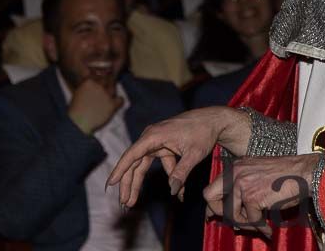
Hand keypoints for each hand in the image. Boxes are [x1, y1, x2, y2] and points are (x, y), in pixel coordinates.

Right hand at [68, 79, 123, 135]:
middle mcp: (98, 85)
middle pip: (107, 79)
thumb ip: (87, 85)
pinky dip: (119, 102)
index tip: (99, 83)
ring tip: (106, 99)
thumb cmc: (76, 110)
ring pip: (114, 88)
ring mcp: (106, 94)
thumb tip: (94, 81)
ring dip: (111, 92)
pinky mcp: (112, 104)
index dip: (99, 78)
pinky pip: (121, 99)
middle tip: (105, 90)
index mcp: (88, 81)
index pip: (98, 74)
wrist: (78, 124)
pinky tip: (114, 105)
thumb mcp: (78, 92)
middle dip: (107, 83)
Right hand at [107, 106, 248, 207]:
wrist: (214, 120)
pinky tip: (178, 193)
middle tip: (124, 203)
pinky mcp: (164, 146)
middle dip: (127, 183)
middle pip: (134, 163)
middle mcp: (151, 138)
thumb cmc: (203, 132)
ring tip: (131, 202)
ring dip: (138, 184)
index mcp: (154, 135)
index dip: (120, 169)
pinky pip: (160, 165)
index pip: (132, 154)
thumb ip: (181, 172)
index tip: (110, 183)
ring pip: (142, 166)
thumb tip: (173, 191)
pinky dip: (168, 178)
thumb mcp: (194, 154)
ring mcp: (157, 142)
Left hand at [202, 154, 319, 238]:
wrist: (304, 172)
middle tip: (234, 222)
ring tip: (259, 227)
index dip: (212, 205)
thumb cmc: (286, 176)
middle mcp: (235, 173)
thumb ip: (243, 191)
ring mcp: (242, 184)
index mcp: (236, 167)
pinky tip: (268, 229)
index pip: (212, 187)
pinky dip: (260, 228)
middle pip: (209, 196)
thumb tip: (231, 217)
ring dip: (245, 225)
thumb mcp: (258, 177)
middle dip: (219, 213)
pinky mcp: (252, 196)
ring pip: (230, 214)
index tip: (213, 217)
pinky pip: (251, 220)